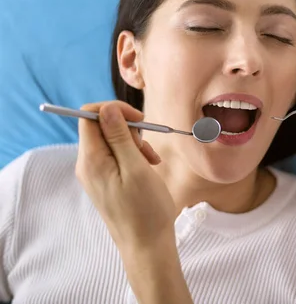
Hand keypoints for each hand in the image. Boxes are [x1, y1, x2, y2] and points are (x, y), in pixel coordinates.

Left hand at [76, 101, 176, 251]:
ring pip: (111, 140)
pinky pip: (115, 155)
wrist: (146, 244)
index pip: (90, 116)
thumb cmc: (145, 209)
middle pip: (100, 126)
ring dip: (133, 142)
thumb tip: (107, 109)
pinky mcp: (105, 180)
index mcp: (91, 160)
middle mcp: (87, 165)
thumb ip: (119, 136)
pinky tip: (148, 166)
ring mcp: (95, 173)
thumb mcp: (136, 167)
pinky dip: (133, 154)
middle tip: (147, 145)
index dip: (114, 110)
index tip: (139, 119)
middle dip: (127, 128)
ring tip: (151, 159)